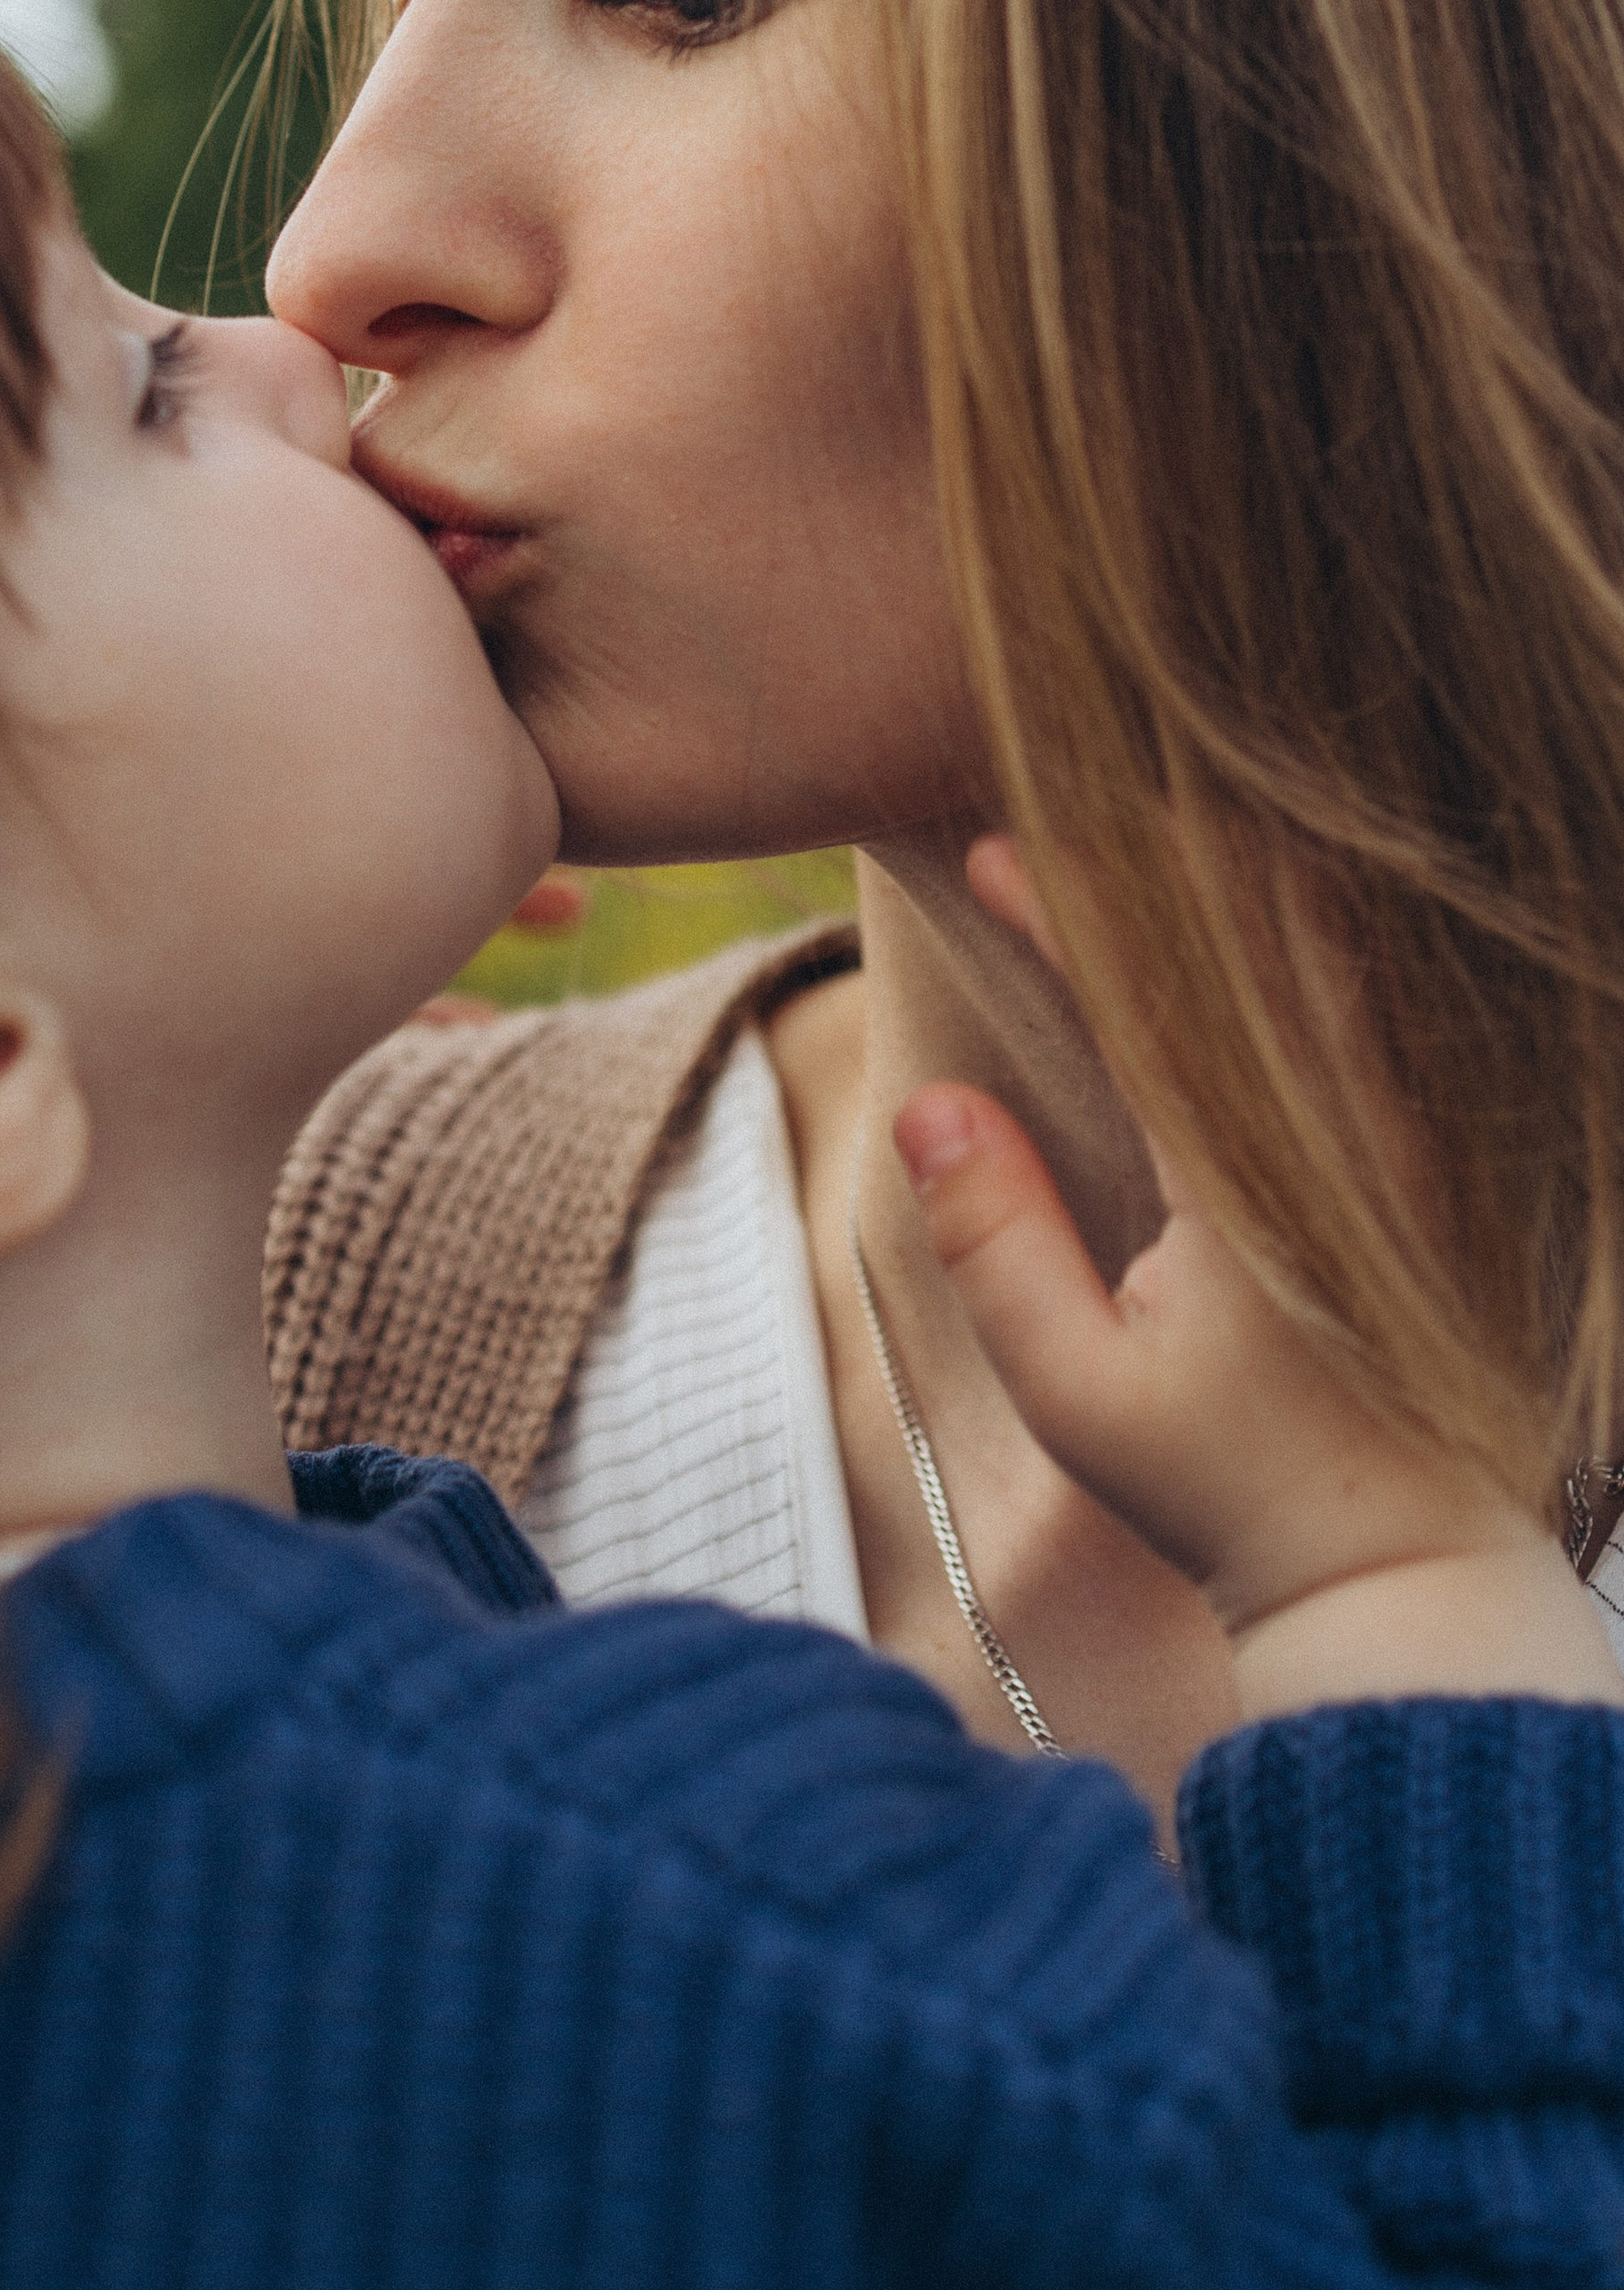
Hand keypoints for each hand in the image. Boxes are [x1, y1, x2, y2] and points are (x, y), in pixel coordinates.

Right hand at [895, 836, 1623, 1721]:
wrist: (1406, 1569)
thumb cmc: (1227, 1493)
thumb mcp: (1076, 1392)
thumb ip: (995, 1243)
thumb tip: (928, 1098)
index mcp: (1248, 1172)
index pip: (1143, 989)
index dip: (1058, 906)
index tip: (987, 851)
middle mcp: (1344, 1131)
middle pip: (1251, 932)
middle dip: (1150, 851)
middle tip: (1066, 796)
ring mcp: (1407, 1138)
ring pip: (1327, 950)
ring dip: (1238, 878)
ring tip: (1154, 819)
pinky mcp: (1438, 1161)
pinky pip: (1370, 1004)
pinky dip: (1304, 939)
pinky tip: (1263, 906)